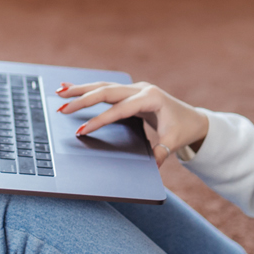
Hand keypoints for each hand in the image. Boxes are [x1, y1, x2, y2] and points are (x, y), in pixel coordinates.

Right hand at [56, 81, 208, 166]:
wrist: (193, 119)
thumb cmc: (183, 129)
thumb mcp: (174, 142)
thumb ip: (161, 153)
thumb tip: (151, 166)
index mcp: (151, 99)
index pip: (120, 110)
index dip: (100, 120)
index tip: (83, 131)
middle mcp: (141, 89)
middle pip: (107, 91)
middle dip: (83, 99)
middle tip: (62, 108)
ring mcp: (135, 88)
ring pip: (104, 86)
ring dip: (81, 89)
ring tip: (60, 92)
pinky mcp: (130, 92)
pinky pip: (106, 89)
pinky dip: (88, 89)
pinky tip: (69, 87)